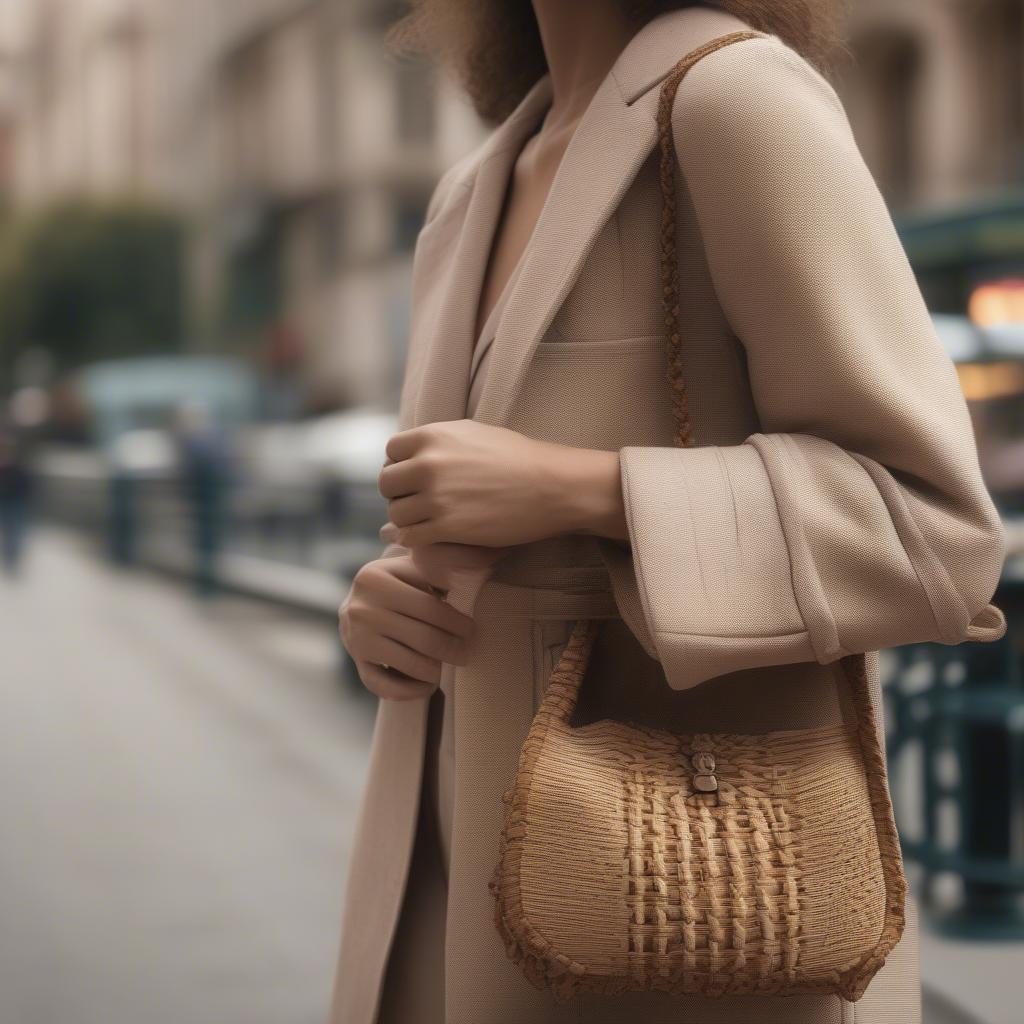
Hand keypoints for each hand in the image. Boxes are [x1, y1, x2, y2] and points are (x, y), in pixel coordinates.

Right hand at [339, 553, 475, 700]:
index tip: (472, 630)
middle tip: (466, 654)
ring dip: (435, 671)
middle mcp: (362, 609)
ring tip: (448, 666)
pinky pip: (385, 685)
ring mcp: (357, 638)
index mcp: (376, 579)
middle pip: (423, 639)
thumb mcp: (411, 566)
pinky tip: (427, 686)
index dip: (457, 622)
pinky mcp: (356, 661)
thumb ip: (438, 567)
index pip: (429, 607)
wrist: (358, 600)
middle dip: (452, 649)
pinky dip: (410, 691)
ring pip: (409, 664)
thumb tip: (475, 570)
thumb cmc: (398, 582)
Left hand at [378, 419, 627, 546]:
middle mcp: (428, 463)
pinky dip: (415, 539)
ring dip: (408, 520)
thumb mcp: (474, 433)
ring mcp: (436, 496)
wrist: (553, 485)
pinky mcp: (447, 526)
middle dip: (400, 494)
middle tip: (420, 503)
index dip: (400, 466)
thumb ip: (440, 442)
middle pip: (387, 484)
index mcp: (434, 435)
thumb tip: (412, 457)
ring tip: (428, 521)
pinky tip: (431, 537)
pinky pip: (410, 536)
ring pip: (396, 513)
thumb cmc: (520, 458)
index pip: (391, 451)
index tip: (414, 479)